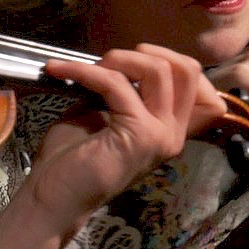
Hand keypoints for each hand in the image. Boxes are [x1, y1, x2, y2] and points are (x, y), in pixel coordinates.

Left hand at [28, 43, 218, 228]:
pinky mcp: (139, 135)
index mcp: (168, 130)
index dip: (168, 59)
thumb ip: (122, 90)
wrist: (51, 195)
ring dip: (118, 58)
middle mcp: (172, 134)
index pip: (196, 83)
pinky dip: (84, 71)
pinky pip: (116, 84)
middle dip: (147, 53)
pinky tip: (59, 71)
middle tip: (111, 61)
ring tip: (88, 68)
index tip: (131, 59)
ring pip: (159, 70)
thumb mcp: (102, 114)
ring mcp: (161, 136)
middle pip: (188, 70)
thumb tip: (120, 61)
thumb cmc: (70, 159)